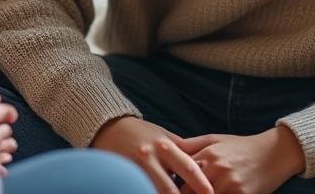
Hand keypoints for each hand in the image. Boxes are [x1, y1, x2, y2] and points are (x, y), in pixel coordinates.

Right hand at [90, 116, 212, 193]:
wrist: (108, 127)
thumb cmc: (141, 133)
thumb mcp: (164, 136)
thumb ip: (182, 150)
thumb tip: (206, 164)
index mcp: (165, 146)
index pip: (188, 168)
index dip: (201, 184)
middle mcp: (150, 157)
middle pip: (170, 189)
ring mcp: (134, 169)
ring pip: (153, 192)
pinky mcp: (123, 176)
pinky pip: (137, 191)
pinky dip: (146, 193)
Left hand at [174, 127, 304, 193]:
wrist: (274, 153)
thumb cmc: (241, 147)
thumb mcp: (215, 139)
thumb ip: (190, 145)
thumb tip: (165, 147)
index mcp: (207, 155)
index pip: (179, 174)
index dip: (169, 184)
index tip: (161, 188)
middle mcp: (216, 169)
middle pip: (188, 191)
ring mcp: (230, 184)